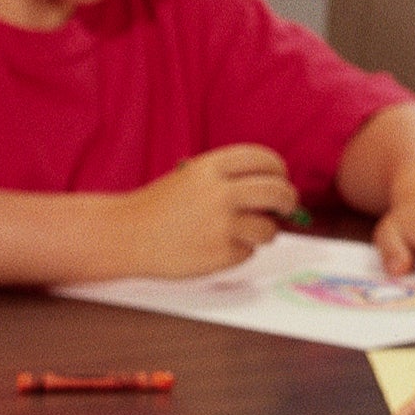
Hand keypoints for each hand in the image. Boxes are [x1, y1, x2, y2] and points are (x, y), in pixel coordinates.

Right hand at [121, 145, 298, 276]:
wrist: (127, 235)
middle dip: (287, 201)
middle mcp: (221, 193)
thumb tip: (275, 192)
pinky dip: (238, 251)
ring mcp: (223, 225)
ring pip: (269, 228)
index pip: (265, 160)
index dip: (278, 170)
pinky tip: (215, 246)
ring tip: (244, 232)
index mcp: (212, 167)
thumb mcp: (192, 177)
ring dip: (264, 231)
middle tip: (285, 206)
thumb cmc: (159, 207)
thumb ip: (229, 179)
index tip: (279, 179)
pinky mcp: (222, 254)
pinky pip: (248, 252)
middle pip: (278, 192)